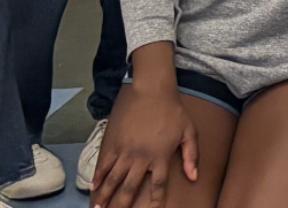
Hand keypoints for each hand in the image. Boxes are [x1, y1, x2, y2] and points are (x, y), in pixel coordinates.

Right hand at [93, 83, 197, 207]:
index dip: (155, 202)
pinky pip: (103, 164)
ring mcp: (125, 151)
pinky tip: (94, 188)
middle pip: (130, 188)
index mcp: (161, 157)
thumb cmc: (173, 111)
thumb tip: (194, 177)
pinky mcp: (113, 142)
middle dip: (122, 205)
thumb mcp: (189, 132)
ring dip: (105, 196)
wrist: (151, 91)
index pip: (158, 186)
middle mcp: (141, 158)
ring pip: (113, 180)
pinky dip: (98, 177)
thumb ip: (191, 156)